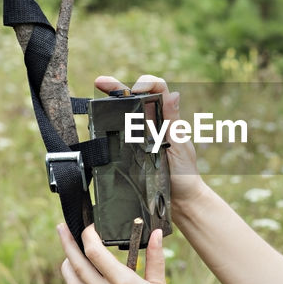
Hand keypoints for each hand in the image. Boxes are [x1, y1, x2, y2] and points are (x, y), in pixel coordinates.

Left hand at [58, 222, 184, 283]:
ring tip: (66, 255)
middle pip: (78, 264)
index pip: (95, 252)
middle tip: (61, 228)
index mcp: (124, 283)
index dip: (88, 236)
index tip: (88, 227)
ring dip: (66, 266)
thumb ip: (155, 258)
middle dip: (67, 243)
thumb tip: (156, 233)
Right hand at [94, 74, 203, 204]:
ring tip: (97, 102)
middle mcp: (150, 123)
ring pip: (121, 114)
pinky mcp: (128, 151)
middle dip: (115, 87)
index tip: (137, 90)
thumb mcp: (180, 146)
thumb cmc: (185, 173)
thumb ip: (174, 122)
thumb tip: (175, 94)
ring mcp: (138, 137)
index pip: (157, 89)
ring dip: (108, 104)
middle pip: (132, 97)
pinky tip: (97, 126)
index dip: (146, 83)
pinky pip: (115, 136)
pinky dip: (105, 128)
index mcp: (166, 117)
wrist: (180, 201)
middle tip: (100, 82)